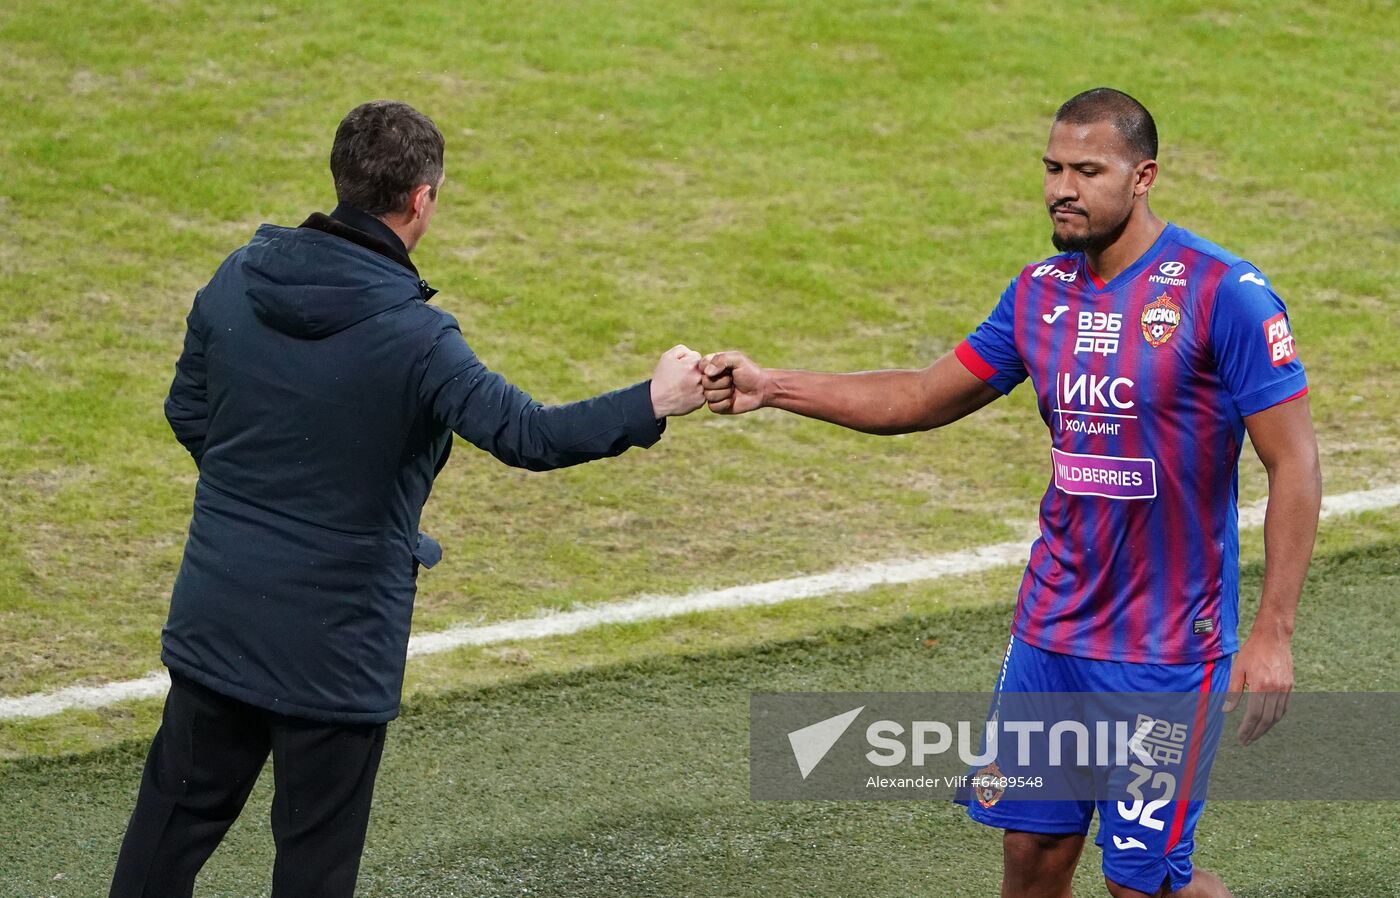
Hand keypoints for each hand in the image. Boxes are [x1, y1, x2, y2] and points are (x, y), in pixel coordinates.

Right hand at [650, 344, 704, 417]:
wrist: (657, 400)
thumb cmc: (662, 377)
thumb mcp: (668, 357)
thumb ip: (683, 350)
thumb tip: (695, 355)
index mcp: (693, 364)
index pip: (698, 358)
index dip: (688, 363)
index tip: (680, 370)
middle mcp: (699, 376)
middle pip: (703, 370)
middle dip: (694, 372)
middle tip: (683, 379)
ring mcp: (701, 389)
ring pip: (705, 382)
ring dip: (697, 383)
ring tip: (684, 387)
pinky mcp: (701, 401)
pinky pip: (703, 393)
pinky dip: (696, 393)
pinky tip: (686, 395)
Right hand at [701, 351, 768, 414]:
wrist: (761, 389)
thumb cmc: (749, 372)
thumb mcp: (737, 359)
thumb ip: (721, 360)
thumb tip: (707, 373)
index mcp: (711, 365)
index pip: (701, 366)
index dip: (713, 369)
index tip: (726, 369)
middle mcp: (709, 379)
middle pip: (705, 382)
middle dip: (723, 382)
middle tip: (732, 380)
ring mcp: (711, 393)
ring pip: (708, 395)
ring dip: (725, 393)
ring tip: (733, 389)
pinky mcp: (716, 406)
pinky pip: (713, 407)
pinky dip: (725, 403)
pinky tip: (732, 399)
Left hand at [1223, 630, 1292, 745]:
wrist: (1273, 637)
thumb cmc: (1252, 651)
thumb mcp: (1238, 668)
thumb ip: (1233, 691)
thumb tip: (1226, 711)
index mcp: (1261, 685)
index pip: (1254, 714)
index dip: (1247, 728)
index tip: (1241, 737)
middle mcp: (1276, 689)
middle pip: (1266, 719)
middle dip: (1256, 732)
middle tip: (1246, 741)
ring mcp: (1285, 688)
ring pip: (1277, 715)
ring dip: (1266, 728)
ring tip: (1255, 734)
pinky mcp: (1290, 686)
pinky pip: (1284, 707)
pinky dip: (1275, 718)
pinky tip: (1267, 722)